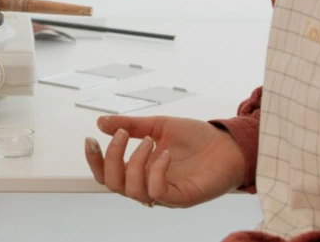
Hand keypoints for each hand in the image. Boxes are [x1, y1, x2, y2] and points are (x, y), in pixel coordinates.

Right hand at [84, 115, 245, 207]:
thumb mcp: (158, 125)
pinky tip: (164, 153)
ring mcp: (164, 193)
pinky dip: (155, 171)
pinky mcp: (181, 197)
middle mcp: (147, 184)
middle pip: (113, 184)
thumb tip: (101, 123)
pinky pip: (157, 192)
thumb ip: (130, 125)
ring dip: (135, 162)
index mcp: (139, 169)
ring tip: (149, 141)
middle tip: (122, 135)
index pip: (106, 173)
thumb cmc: (196, 138)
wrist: (228, 144)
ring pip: (132, 190)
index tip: (91, 139)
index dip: (94, 160)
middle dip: (112, 158)